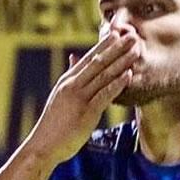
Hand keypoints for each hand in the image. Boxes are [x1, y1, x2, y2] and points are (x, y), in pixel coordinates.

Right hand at [26, 33, 137, 164]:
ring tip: (136, 50)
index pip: (88, 58)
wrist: (43, 145)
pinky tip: (128, 75)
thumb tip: (75, 58)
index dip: (104, 45)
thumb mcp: (60, 96)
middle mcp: (72, 85)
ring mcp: (79, 98)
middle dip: (117, 48)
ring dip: (122, 61)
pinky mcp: (86, 112)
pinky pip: (104, 95)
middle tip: (133, 36)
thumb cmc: (53, 124)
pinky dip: (117, 84)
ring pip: (103, 75)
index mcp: (67, 81)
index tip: (118, 33)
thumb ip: (70, 77)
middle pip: (98, 62)